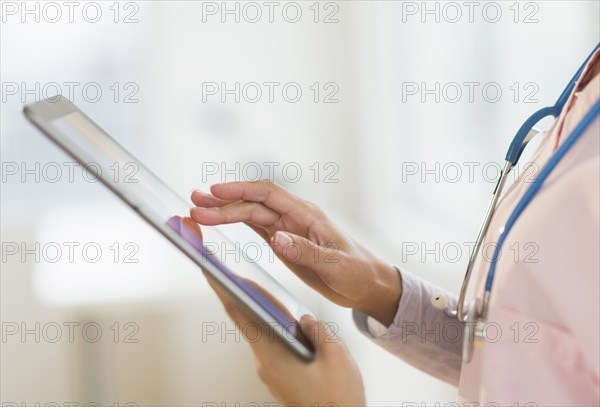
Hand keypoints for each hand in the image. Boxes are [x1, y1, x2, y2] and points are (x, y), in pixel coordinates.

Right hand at [190, 180, 401, 325]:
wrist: (367, 284)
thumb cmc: (358, 271)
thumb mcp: (336, 265)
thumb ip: (307, 252)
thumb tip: (276, 238)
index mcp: (308, 216)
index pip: (269, 195)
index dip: (241, 191)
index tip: (216, 193)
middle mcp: (294, 217)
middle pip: (253, 203)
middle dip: (223, 204)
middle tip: (195, 205)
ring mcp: (288, 228)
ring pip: (251, 213)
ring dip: (225, 210)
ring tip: (198, 208)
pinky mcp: (285, 242)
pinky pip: (257, 226)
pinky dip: (236, 222)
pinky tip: (220, 219)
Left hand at [210, 282, 365, 406]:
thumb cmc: (337, 398)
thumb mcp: (336, 356)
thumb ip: (318, 329)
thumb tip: (305, 319)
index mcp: (272, 355)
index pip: (242, 315)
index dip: (226, 291)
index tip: (212, 274)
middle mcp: (265, 364)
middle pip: (249, 322)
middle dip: (239, 297)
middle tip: (227, 273)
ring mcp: (271, 373)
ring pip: (263, 335)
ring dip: (261, 314)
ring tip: (258, 291)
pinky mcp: (280, 379)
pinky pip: (274, 348)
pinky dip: (274, 331)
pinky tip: (285, 322)